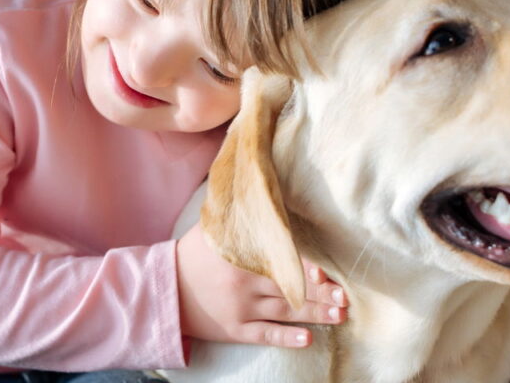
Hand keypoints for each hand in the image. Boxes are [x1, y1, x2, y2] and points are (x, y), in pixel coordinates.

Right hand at [175, 222, 347, 347]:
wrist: (164, 288)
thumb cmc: (195, 252)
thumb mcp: (213, 225)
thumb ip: (239, 207)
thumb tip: (255, 171)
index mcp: (240, 253)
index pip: (279, 258)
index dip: (305, 266)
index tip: (326, 272)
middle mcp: (243, 282)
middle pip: (290, 287)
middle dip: (320, 293)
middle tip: (346, 297)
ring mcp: (240, 308)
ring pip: (285, 311)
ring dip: (315, 314)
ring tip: (340, 315)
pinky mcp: (235, 330)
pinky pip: (265, 335)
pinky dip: (286, 338)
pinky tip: (307, 339)